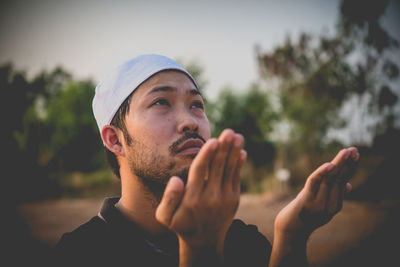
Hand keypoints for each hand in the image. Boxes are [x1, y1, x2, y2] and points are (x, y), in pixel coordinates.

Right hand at [155, 129, 245, 264]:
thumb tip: (176, 179)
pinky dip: (239, 165)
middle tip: (229, 132)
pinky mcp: (233, 200)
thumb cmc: (181, 224)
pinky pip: (236, 179)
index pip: (199, 173)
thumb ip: (168, 198)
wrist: (204, 241)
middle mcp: (209, 198)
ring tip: (238, 136)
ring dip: (234, 153)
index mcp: (192, 199)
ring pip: (229, 171)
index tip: (212, 141)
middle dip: (223, 149)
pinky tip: (242, 151)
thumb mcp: (165, 216)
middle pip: (217, 169)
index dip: (206, 156)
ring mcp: (224, 199)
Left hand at [274, 147, 358, 238]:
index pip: (343, 182)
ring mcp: (318, 204)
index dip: (349, 168)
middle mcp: (329, 205)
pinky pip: (314, 184)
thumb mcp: (323, 207)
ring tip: (346, 152)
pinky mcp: (306, 201)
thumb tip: (349, 185)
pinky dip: (322, 173)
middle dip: (347, 164)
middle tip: (354, 150)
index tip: (354, 154)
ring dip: (338, 164)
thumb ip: (334, 196)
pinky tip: (330, 165)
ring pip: (329, 180)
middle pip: (339, 180)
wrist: (290, 231)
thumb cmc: (306, 217)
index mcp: (335, 205)